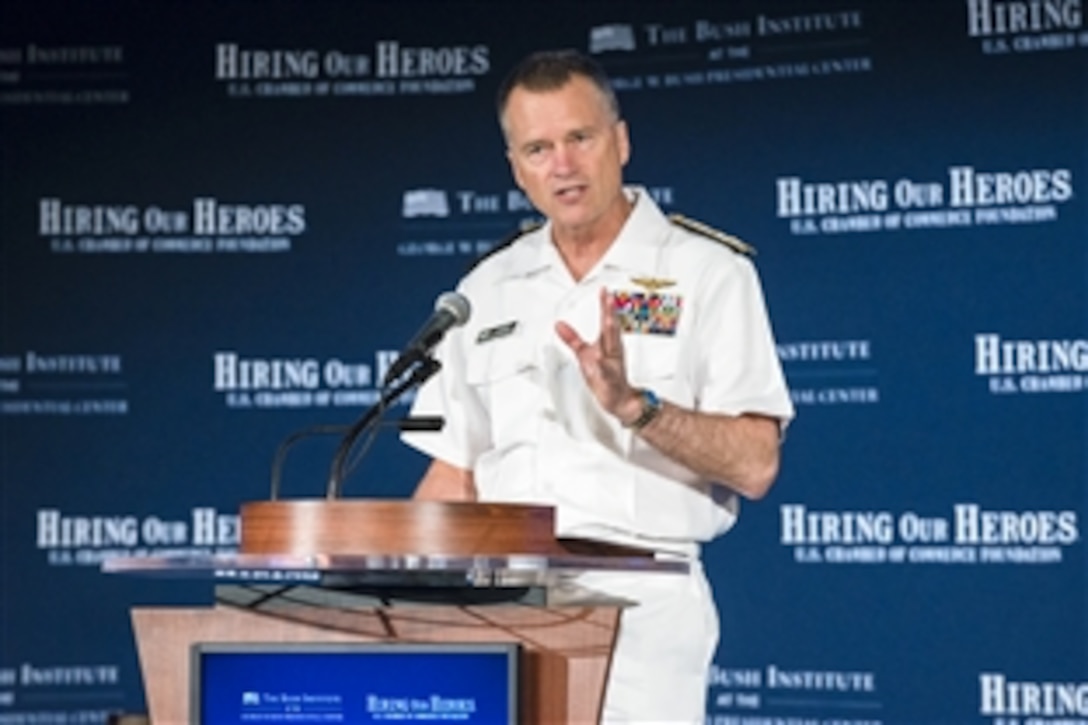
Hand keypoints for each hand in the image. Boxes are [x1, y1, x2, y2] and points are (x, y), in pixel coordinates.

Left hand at [555, 287, 642, 423]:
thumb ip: (572, 338)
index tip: (604, 291)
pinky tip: (598, 359)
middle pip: (611, 328)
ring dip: (610, 332)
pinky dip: (602, 365)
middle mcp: (613, 351)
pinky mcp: (609, 380)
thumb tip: (559, 324)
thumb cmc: (605, 375)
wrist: (619, 399)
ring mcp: (613, 364)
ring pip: (612, 346)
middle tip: (609, 298)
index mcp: (608, 343)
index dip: (605, 305)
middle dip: (610, 312)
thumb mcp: (584, 354)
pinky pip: (606, 371)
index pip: (607, 321)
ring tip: (607, 319)